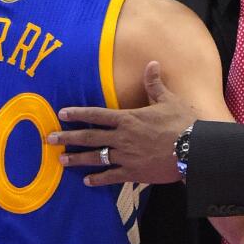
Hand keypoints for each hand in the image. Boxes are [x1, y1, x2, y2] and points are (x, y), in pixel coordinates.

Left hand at [51, 62, 195, 186]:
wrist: (194, 150)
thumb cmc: (182, 123)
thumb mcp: (168, 100)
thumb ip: (154, 84)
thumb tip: (152, 63)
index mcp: (128, 118)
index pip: (96, 114)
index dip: (77, 113)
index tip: (61, 114)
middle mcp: (121, 138)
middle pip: (89, 137)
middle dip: (67, 137)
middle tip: (49, 139)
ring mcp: (125, 157)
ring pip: (95, 158)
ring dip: (77, 159)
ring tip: (61, 160)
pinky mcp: (133, 173)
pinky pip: (110, 177)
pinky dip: (98, 179)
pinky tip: (87, 181)